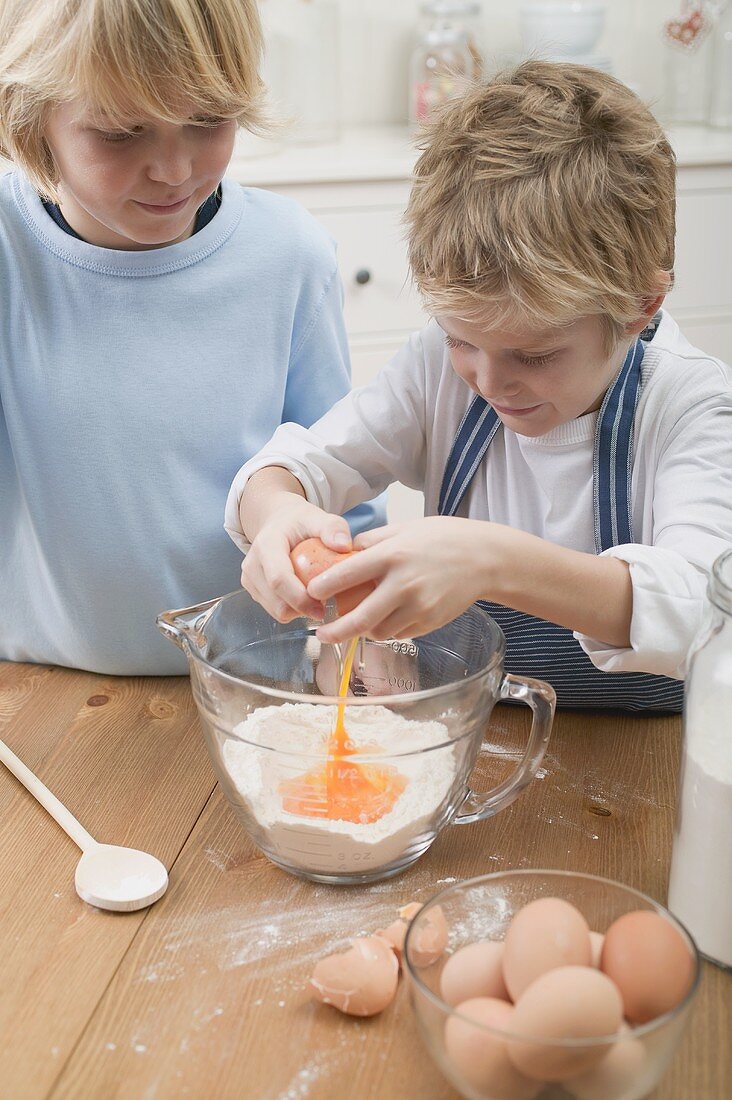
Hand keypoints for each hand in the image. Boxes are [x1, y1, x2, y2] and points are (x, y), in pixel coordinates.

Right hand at [241, 496, 353, 623]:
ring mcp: (249, 579)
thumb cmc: (300, 523)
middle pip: (277, 602)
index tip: (323, 608)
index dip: (300, 599)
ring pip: (276, 611)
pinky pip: (275, 611)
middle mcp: (252, 564)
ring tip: (316, 596)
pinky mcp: (252, 590)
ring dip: (299, 611)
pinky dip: (292, 609)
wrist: (278, 523)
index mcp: (266, 545)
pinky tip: (305, 596)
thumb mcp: (318, 518)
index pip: (278, 579)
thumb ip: (333, 528)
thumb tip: (344, 546)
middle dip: (303, 610)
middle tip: (326, 604)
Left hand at [306, 516, 498, 643]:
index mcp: (392, 555)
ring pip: (379, 632)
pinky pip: (400, 634)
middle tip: (321, 634)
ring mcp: (419, 607)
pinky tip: (385, 620)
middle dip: (336, 632)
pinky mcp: (430, 622)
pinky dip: (387, 630)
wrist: (484, 558)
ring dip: (363, 631)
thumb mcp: (404, 528)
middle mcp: (404, 584)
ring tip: (356, 623)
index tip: (310, 593)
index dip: (324, 587)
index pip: (348, 574)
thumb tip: (343, 552)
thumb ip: (372, 541)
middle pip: (360, 619)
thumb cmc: (442, 539)